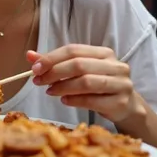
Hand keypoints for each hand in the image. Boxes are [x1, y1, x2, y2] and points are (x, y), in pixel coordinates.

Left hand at [27, 45, 144, 122]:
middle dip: (54, 73)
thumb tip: (29, 56)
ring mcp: (121, 84)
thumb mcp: (79, 71)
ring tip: (50, 91)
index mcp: (104, 53)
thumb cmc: (98, 85)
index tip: (35, 68)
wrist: (126, 106)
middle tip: (38, 81)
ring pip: (86, 82)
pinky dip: (74, 100)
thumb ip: (55, 63)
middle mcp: (115, 65)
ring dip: (63, 87)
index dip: (52, 58)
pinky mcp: (121, 102)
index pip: (73, 50)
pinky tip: (64, 100)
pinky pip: (93, 100)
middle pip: (79, 65)